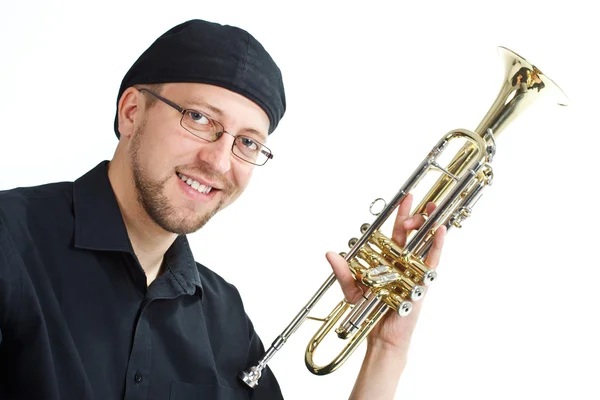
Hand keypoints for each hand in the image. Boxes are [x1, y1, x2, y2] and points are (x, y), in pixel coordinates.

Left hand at [327, 193, 445, 357]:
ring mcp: (415, 270)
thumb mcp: (351, 289)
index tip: (404, 198)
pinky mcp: (423, 281)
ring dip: (427, 223)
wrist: (380, 334)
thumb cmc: (369, 311)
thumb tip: (331, 253)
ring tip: (429, 209)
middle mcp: (404, 262)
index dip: (400, 215)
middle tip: (410, 204)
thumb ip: (342, 272)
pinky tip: (439, 230)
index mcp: (389, 259)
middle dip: (413, 215)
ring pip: (424, 242)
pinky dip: (437, 244)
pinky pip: (432, 260)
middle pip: (412, 233)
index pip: (396, 232)